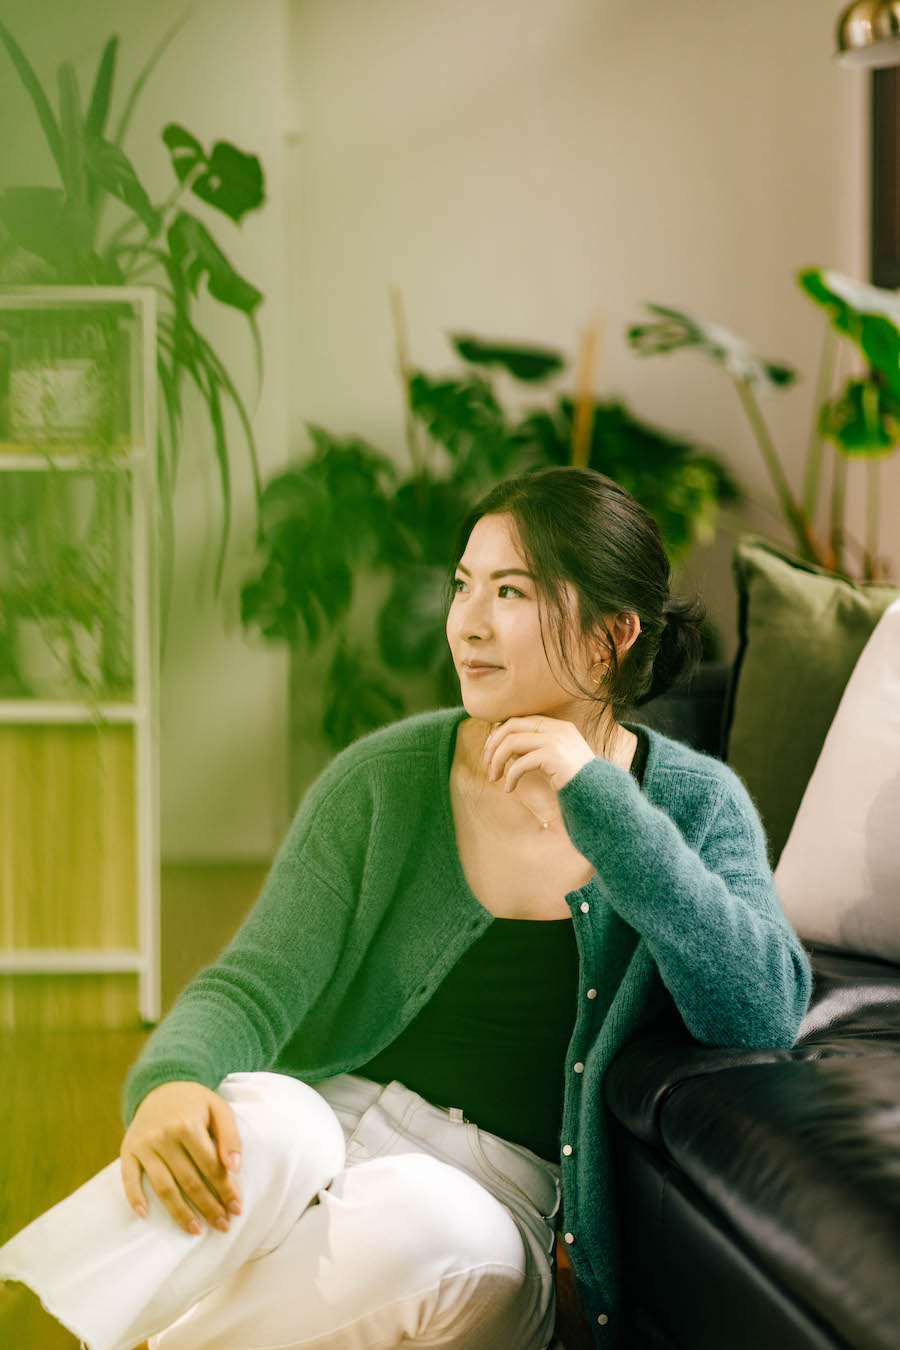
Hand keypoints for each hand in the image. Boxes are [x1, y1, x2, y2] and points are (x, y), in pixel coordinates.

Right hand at [120, 1080, 243, 1235]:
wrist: (161, 1085)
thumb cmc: (195, 1102)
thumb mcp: (218, 1109)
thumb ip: (230, 1136)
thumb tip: (234, 1168)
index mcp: (188, 1125)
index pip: (211, 1166)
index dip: (225, 1189)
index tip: (236, 1209)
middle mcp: (163, 1136)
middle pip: (189, 1181)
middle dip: (207, 1206)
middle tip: (222, 1226)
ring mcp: (143, 1145)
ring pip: (162, 1186)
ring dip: (179, 1212)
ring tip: (195, 1230)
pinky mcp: (128, 1150)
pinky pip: (128, 1178)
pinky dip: (135, 1198)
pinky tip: (145, 1217)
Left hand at [482, 715, 596, 795]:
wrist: (598, 794)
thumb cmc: (575, 779)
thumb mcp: (553, 758)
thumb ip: (534, 748)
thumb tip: (505, 746)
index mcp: (557, 726)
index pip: (519, 721)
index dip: (500, 734)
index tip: (490, 751)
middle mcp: (557, 728)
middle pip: (511, 726)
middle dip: (493, 744)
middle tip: (486, 763)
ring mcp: (556, 740)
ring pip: (511, 742)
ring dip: (496, 761)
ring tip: (493, 777)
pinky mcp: (552, 756)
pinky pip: (519, 763)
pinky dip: (510, 776)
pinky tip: (509, 788)